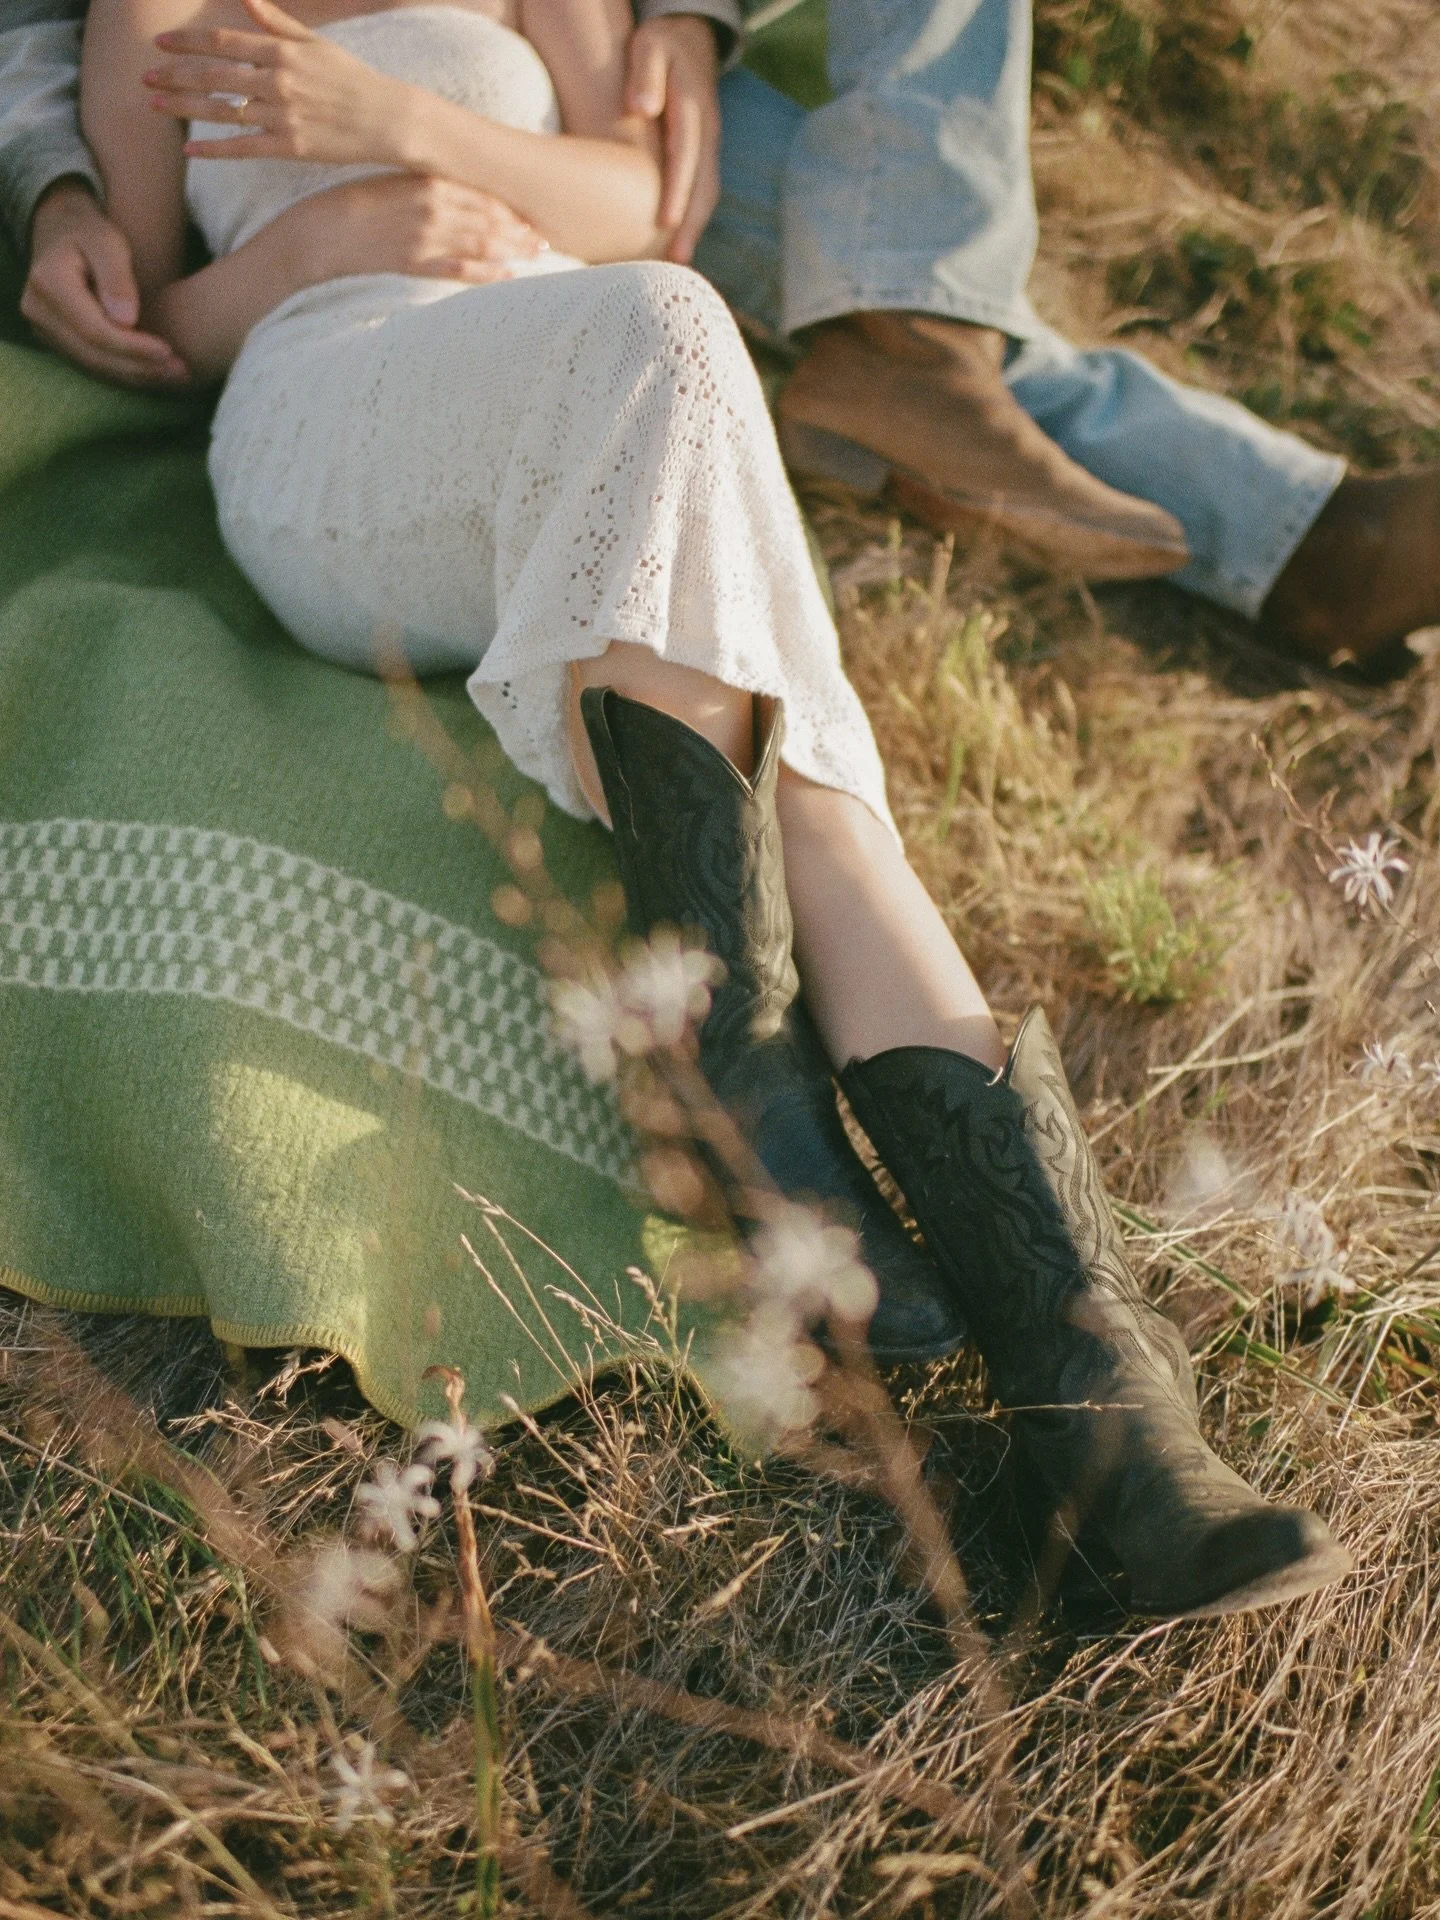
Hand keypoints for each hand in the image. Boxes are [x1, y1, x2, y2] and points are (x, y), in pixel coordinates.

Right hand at [21, 182, 188, 386]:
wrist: (60, 230)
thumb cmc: (90, 231)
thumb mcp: (107, 242)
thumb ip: (117, 277)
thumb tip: (126, 321)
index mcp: (48, 283)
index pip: (95, 330)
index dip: (133, 347)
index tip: (169, 351)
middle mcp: (37, 310)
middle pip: (94, 354)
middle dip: (139, 367)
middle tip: (181, 371)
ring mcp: (42, 328)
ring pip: (93, 365)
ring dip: (136, 375)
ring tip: (175, 374)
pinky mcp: (54, 339)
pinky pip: (91, 364)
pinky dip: (124, 371)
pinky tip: (154, 372)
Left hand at [147, 0, 412, 167]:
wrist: (388, 119)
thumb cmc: (353, 79)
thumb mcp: (317, 43)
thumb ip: (278, 22)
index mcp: (281, 52)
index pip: (223, 42)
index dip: (187, 42)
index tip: (161, 44)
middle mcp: (277, 81)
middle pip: (213, 75)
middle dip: (174, 74)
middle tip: (144, 76)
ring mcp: (282, 115)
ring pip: (221, 110)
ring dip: (183, 108)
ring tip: (154, 104)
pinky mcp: (290, 147)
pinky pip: (243, 148)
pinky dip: (214, 150)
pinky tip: (190, 152)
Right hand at [311, 172, 544, 282]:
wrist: (318, 234)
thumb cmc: (353, 207)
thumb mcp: (392, 184)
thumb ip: (427, 187)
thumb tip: (460, 193)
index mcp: (426, 182)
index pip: (481, 194)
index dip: (510, 207)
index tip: (530, 215)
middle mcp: (431, 208)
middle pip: (489, 219)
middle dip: (521, 230)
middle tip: (545, 239)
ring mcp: (425, 238)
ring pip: (482, 244)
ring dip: (513, 250)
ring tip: (537, 255)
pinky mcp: (416, 266)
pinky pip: (460, 270)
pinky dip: (488, 273)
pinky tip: (508, 275)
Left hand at [624, 15, 719, 263]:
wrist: (689, 39)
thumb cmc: (660, 45)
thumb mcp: (649, 45)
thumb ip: (646, 72)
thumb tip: (642, 107)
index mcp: (693, 106)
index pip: (686, 154)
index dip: (678, 189)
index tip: (664, 222)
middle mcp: (708, 131)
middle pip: (705, 184)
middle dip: (692, 224)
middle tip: (677, 261)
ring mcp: (710, 146)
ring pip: (708, 193)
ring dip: (695, 229)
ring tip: (678, 264)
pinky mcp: (705, 156)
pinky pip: (702, 191)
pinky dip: (693, 219)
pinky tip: (676, 244)